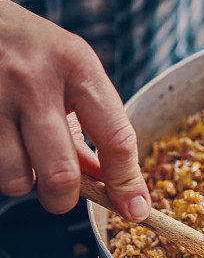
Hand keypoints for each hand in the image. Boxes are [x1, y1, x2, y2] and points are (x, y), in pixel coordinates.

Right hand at [0, 0, 150, 219]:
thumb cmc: (28, 47)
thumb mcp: (69, 69)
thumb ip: (90, 126)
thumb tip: (109, 184)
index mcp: (77, 65)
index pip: (116, 138)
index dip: (128, 183)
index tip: (136, 209)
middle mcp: (36, 80)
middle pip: (62, 173)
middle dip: (65, 199)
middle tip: (62, 194)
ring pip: (18, 180)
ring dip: (24, 183)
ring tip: (21, 155)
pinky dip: (2, 168)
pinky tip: (3, 142)